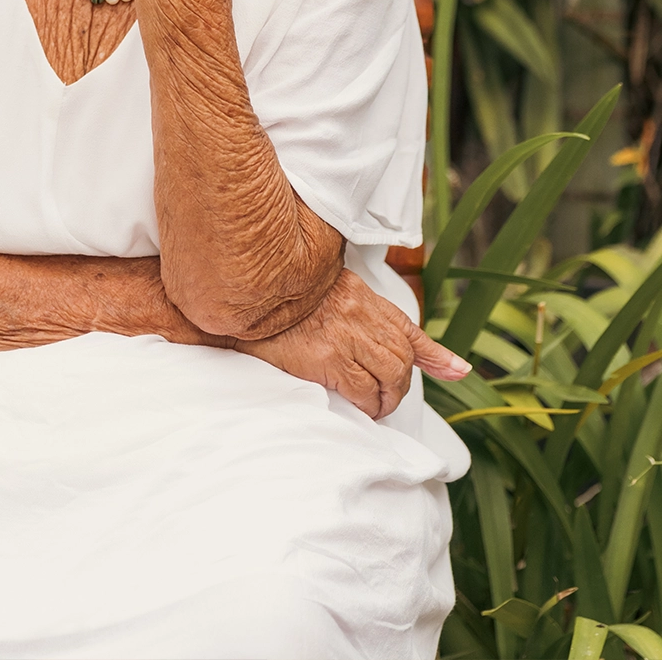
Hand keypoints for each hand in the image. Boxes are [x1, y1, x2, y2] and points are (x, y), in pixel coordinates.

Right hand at [236, 269, 469, 420]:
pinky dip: (366, 405)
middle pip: (402, 358)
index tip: (457, 369)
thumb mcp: (322, 295)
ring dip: (385, 399)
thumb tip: (395, 338)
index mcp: (359, 296)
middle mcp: (359, 314)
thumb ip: (353, 313)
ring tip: (373, 408)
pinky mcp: (326, 357)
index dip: (434, 353)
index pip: (406, 327)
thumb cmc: (278, 298)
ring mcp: (345, 335)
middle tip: (386, 400)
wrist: (245, 294)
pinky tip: (357, 407)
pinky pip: (362, 392)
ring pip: (389, 377)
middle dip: (401, 386)